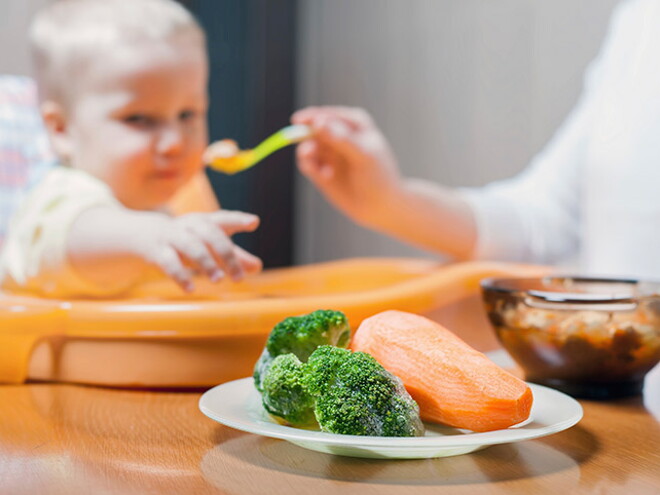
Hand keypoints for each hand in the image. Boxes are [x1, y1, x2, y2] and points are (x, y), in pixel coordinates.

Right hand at [138, 210, 260, 291]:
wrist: (143, 234)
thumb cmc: (186, 239)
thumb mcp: (209, 245)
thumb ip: (234, 255)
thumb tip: (257, 267)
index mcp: (205, 222)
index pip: (224, 218)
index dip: (239, 219)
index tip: (254, 222)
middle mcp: (190, 226)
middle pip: (211, 234)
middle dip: (226, 254)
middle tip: (239, 277)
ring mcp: (173, 237)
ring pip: (191, 246)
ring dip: (206, 263)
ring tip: (218, 280)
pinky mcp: (157, 252)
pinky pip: (168, 262)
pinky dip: (180, 276)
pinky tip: (190, 289)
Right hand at [291, 106, 401, 226]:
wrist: (381, 206)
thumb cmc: (379, 177)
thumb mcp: (364, 156)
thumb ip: (342, 139)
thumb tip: (318, 122)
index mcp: (353, 123)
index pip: (328, 115)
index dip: (313, 117)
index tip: (300, 121)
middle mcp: (338, 134)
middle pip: (312, 128)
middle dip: (305, 135)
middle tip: (307, 148)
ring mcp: (328, 152)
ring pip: (307, 145)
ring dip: (306, 152)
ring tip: (312, 162)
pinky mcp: (320, 170)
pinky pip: (307, 163)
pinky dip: (309, 166)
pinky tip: (324, 176)